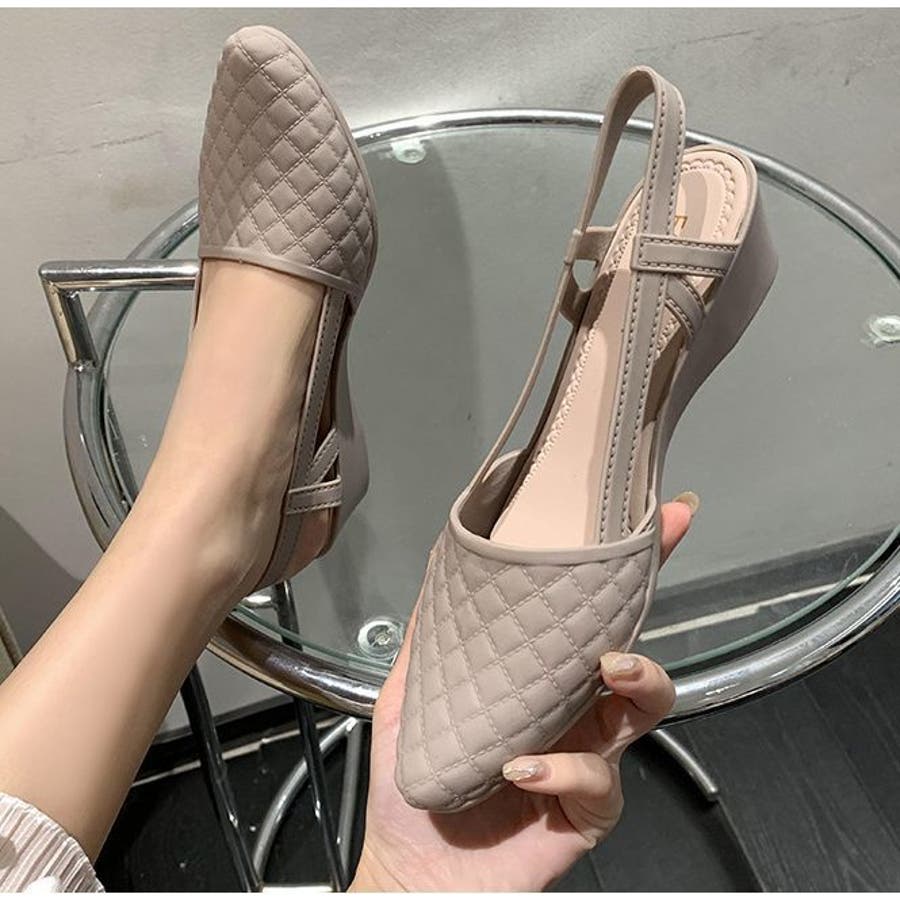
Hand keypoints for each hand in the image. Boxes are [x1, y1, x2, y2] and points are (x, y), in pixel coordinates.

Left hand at [350, 499, 694, 891]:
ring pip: (643, 708)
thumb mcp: (412, 697)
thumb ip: (428, 641)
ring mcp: (585, 759)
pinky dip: (561, 771)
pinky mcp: (585, 810)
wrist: (411, 866)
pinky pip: (598, 783)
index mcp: (539, 681)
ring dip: (634, 679)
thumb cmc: (416, 785)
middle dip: (649, 599)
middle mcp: (571, 714)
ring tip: (605, 667)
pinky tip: (521, 768)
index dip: (624, 569)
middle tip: (641, 568)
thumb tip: (436, 574)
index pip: (587, 616)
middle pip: (631, 644)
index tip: (655, 520)